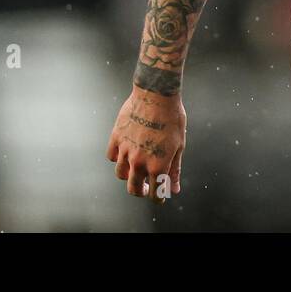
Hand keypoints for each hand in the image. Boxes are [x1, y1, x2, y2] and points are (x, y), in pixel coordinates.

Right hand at [106, 86, 186, 202]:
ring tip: (136, 169)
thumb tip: (174, 189)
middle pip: (134, 189)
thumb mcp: (179, 145)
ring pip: (121, 174)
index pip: (155, 193)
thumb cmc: (173, 118)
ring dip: (129, 176)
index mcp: (158, 166)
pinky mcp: (116, 138)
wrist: (157, 94)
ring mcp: (125, 150)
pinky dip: (117, 158)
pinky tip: (126, 153)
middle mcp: (139, 161)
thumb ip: (174, 170)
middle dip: (141, 192)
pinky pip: (112, 156)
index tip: (159, 194)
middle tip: (146, 188)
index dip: (158, 197)